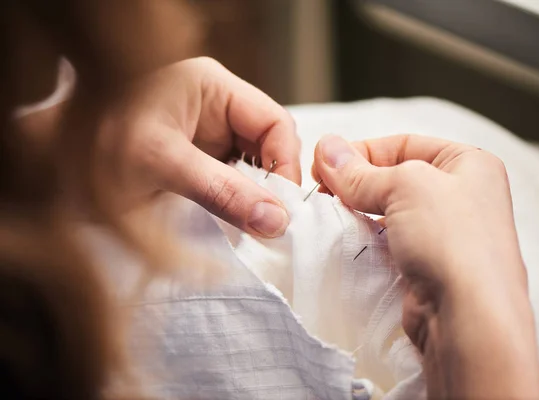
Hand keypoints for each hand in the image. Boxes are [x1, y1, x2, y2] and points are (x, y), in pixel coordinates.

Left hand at [99, 57, 300, 236]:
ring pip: (252, 166)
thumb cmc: (94, 142)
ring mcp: (204, 133)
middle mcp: (213, 107)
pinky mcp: (194, 158)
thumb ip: (220, 191)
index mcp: (211, 87)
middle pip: (268, 145)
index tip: (281, 209)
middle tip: (268, 223)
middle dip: (270, 184)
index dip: (285, 165)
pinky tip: (230, 219)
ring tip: (250, 226)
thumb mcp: (160, 164)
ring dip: (254, 196)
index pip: (273, 122)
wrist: (49, 156)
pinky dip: (235, 202)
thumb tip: (275, 220)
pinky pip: (230, 179)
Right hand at [312, 134, 538, 398]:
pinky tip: (347, 237)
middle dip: (357, 182)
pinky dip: (367, 237)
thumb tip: (326, 146)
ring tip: (329, 212)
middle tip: (321, 189)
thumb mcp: (404, 187)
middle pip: (396, 177)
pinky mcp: (429, 265)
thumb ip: (360, 171)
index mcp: (469, 164)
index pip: (405, 144)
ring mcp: (446, 233)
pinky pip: (391, 241)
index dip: (363, 150)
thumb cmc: (450, 239)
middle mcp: (462, 195)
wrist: (469, 318)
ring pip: (390, 211)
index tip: (325, 163)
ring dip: (359, 210)